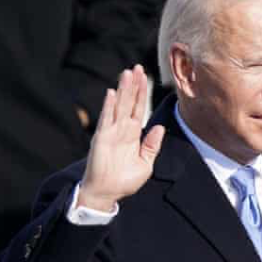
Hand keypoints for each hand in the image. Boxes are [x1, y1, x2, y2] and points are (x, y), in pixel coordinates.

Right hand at [78, 65, 164, 211]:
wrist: (107, 193)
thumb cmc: (125, 181)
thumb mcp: (145, 163)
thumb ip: (152, 145)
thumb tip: (159, 127)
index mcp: (133, 134)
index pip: (138, 108)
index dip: (142, 92)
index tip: (146, 76)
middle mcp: (122, 129)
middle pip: (129, 102)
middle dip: (133, 85)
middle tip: (137, 67)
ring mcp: (111, 132)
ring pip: (119, 106)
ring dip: (122, 90)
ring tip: (127, 73)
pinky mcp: (101, 138)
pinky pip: (106, 119)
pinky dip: (109, 106)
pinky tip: (112, 93)